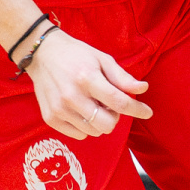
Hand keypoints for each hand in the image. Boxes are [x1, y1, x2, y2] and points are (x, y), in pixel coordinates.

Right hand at [28, 27, 150, 139]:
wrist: (41, 54)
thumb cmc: (76, 55)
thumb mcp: (102, 59)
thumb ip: (122, 77)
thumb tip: (143, 89)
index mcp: (87, 78)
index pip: (119, 102)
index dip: (137, 109)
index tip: (147, 112)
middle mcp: (72, 96)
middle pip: (107, 124)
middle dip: (115, 117)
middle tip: (109, 104)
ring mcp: (59, 109)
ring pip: (94, 132)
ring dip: (99, 121)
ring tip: (93, 104)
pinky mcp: (50, 118)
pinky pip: (79, 135)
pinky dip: (85, 127)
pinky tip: (81, 110)